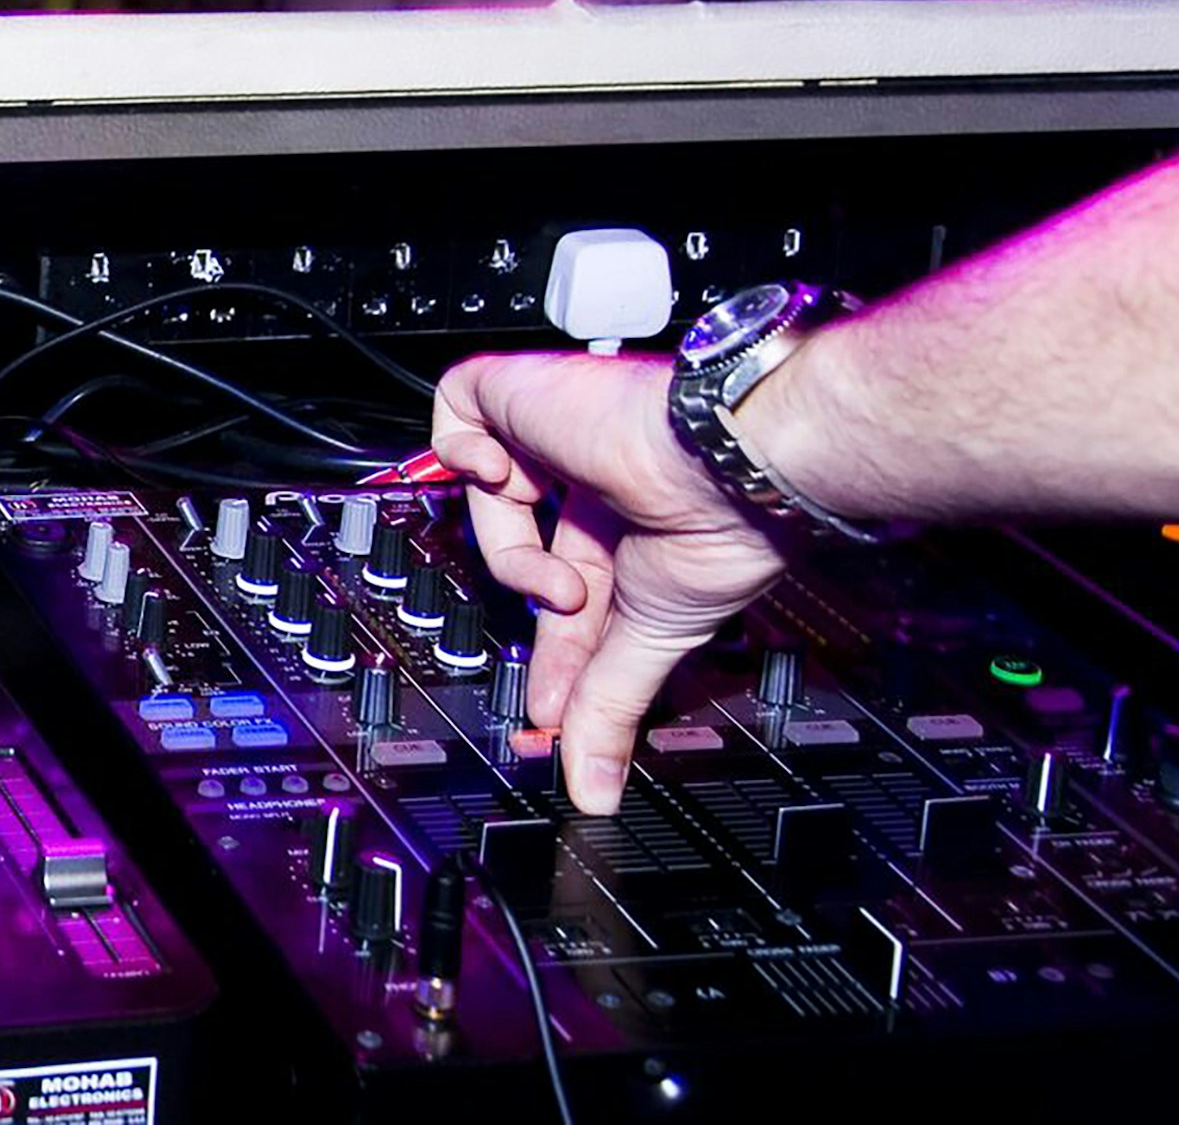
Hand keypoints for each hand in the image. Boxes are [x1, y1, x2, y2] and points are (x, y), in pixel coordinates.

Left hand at [431, 350, 793, 813]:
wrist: (723, 466)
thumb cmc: (718, 533)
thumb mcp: (649, 641)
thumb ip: (611, 709)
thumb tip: (597, 787)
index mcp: (633, 524)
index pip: (567, 590)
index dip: (550, 644)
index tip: (546, 702)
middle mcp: (593, 477)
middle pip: (522, 545)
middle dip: (530, 606)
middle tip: (552, 639)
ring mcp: (556, 433)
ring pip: (485, 490)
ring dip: (509, 549)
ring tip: (560, 573)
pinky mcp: (521, 391)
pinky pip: (455, 407)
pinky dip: (463, 452)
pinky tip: (507, 477)